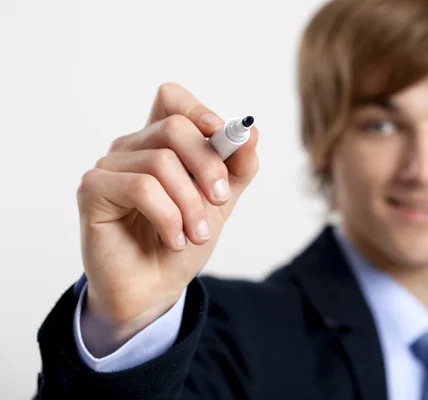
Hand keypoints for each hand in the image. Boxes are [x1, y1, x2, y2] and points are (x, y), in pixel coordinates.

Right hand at [76, 83, 258, 338]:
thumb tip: (252, 132)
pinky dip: (168, 218)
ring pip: (161, 162)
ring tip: (195, 234)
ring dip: (190, 205)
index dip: (199, 111)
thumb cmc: (183, 241)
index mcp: (161, 143)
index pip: (172, 98)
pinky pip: (141, 187)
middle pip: (174, 127)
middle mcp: (132, 147)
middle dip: (208, 166)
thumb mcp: (220, 202)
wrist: (157, 288)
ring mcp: (110, 166)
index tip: (224, 137)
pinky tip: (173, 240)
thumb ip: (236, 168)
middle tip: (220, 199)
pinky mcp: (93, 189)